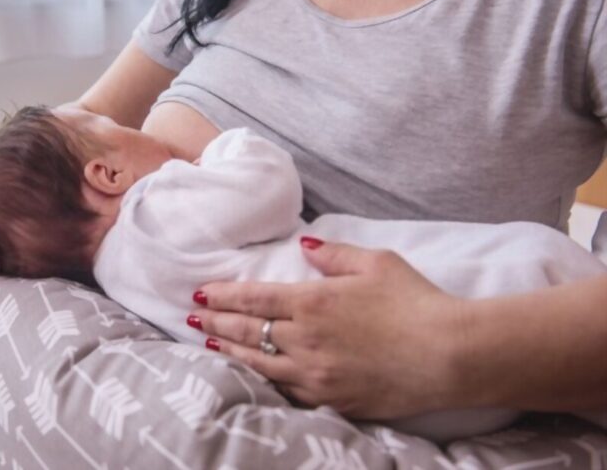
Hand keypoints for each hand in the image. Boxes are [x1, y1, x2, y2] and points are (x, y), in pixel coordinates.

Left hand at [189, 238, 462, 418]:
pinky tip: (251, 375)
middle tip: (193, 320)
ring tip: (209, 346)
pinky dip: (261, 380)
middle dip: (215, 324)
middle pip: (246, 331)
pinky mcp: (330, 400)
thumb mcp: (377, 263)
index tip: (200, 294)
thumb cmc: (416, 302)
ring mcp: (314, 374)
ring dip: (229, 353)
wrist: (450, 355)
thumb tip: (304, 243)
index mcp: (313, 301)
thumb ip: (334, 254)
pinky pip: (284, 391)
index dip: (222, 296)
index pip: (253, 298)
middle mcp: (305, 338)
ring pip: (258, 363)